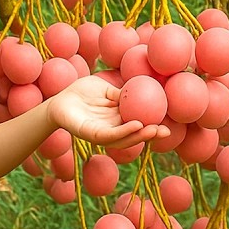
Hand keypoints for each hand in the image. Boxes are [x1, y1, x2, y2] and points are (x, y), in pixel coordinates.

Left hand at [47, 75, 170, 148]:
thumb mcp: (107, 89)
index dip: (152, 125)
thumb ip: (122, 93)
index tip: (168, 124)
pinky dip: (123, 131)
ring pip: (124, 138)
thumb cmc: (83, 92)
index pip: (138, 125)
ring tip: (153, 129)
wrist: (61, 97)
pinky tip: (135, 124)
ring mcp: (102, 133)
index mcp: (117, 119)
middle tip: (166, 131)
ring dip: (139, 135)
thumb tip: (143, 91)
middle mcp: (112, 129)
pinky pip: (109, 135)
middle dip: (150, 135)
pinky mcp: (90, 133)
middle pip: (134, 135)